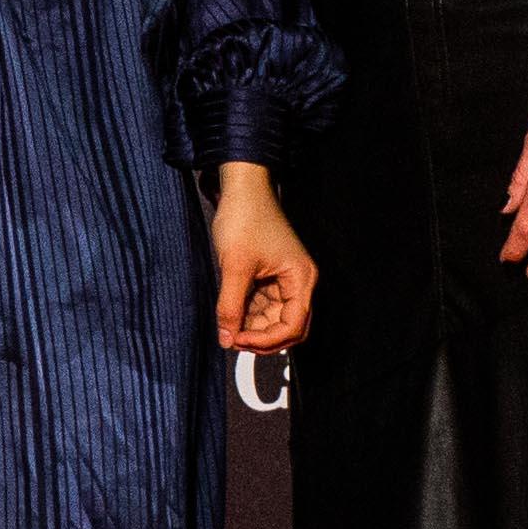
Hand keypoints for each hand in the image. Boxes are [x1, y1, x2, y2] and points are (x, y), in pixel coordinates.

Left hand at [209, 163, 317, 350]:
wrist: (242, 188)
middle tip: (232, 339)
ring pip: (272, 317)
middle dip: (261, 337)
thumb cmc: (245, 219)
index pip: (293, 326)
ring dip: (252, 326)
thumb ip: (230, 306)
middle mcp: (298, 282)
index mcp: (301, 279)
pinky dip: (247, 312)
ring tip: (227, 326)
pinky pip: (261, 304)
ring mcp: (283, 280)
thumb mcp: (234, 266)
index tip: (238, 339)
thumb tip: (226, 340)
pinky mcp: (269, 276)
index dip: (267, 339)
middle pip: (286, 326)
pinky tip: (229, 314)